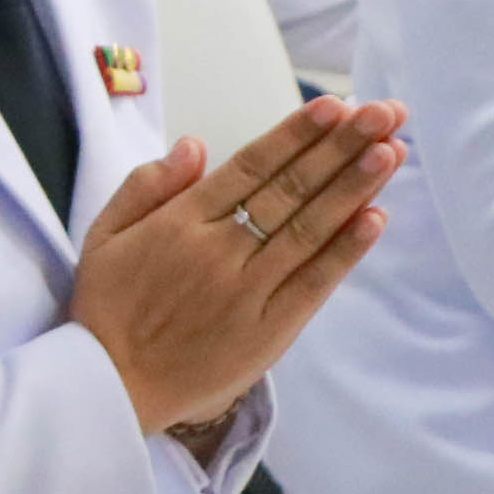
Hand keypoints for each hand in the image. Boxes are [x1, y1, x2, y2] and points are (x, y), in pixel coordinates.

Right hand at [69, 97, 403, 433]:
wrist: (109, 386)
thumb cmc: (106, 309)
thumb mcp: (103, 236)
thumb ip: (146, 186)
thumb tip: (194, 146)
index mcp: (178, 224)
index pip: (250, 167)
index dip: (295, 134)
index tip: (333, 106)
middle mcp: (218, 251)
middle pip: (290, 189)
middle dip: (340, 147)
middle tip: (383, 113)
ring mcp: (247, 291)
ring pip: (309, 229)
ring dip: (354, 187)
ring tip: (391, 150)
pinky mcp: (268, 330)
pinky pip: (314, 283)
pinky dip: (346, 251)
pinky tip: (375, 218)